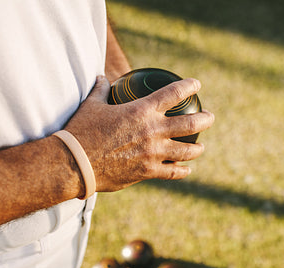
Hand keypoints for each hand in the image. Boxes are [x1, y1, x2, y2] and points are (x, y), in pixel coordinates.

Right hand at [64, 76, 214, 191]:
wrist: (74, 163)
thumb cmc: (81, 132)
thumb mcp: (91, 105)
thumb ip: (100, 90)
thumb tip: (101, 79)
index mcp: (141, 110)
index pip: (173, 94)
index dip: (188, 87)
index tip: (197, 85)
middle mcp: (152, 131)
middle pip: (190, 123)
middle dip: (204, 119)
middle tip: (209, 117)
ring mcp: (153, 153)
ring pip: (187, 150)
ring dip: (197, 148)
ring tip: (201, 147)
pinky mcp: (148, 172)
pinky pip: (173, 172)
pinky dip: (182, 170)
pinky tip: (186, 169)